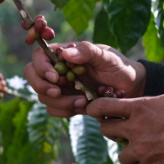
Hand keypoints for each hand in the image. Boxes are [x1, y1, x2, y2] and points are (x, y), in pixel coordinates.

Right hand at [24, 41, 145, 117]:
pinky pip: (54, 110)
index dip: (41, 68)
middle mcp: (57, 70)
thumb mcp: (106, 55)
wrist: (131, 88)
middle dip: (43, 87)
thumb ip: (87, 51)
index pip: (38, 56)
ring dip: (60, 103)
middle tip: (59, 93)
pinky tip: (83, 107)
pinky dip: (65, 111)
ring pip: (43, 97)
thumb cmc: (119, 66)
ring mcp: (61, 87)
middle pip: (32, 77)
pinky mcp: (66, 102)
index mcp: (63, 54)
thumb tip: (66, 54)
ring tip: (83, 102)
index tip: (56, 78)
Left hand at [85, 94, 163, 163]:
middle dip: (111, 130)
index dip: (94, 108)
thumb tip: (133, 106)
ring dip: (129, 153)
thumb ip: (146, 104)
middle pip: (105, 130)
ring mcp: (141, 150)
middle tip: (121, 131)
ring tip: (144, 149)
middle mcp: (135, 129)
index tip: (93, 110)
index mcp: (139, 108)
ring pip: (120, 155)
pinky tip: (152, 161)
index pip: (103, 106)